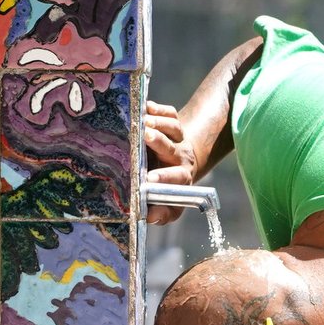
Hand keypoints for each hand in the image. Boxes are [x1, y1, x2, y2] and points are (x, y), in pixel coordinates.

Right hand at [143, 99, 192, 225]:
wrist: (176, 162)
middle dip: (160, 142)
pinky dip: (159, 109)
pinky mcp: (174, 122)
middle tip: (145, 136)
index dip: (165, 178)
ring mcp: (178, 139)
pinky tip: (146, 107)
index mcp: (180, 178)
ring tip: (143, 120)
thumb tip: (149, 217)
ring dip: (159, 123)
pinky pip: (171, 113)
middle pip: (173, 148)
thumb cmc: (166, 187)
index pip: (176, 179)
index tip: (149, 178)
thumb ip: (161, 212)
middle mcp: (181, 157)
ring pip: (174, 128)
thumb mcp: (167, 203)